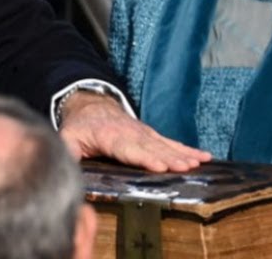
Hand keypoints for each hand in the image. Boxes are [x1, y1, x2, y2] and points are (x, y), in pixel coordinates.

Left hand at [58, 92, 210, 171]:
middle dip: (169, 157)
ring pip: (165, 144)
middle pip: (151, 147)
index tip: (160, 166)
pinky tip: (204, 157)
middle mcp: (131, 133)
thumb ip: (69, 152)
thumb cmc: (80, 127)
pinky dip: (188, 149)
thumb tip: (66, 168)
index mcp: (109, 136)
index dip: (144, 157)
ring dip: (183, 154)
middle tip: (185, 168)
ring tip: (199, 163)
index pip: (128, 149)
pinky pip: (172, 142)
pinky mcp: (152, 135)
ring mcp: (144, 133)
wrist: (92, 105)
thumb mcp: (68, 137)